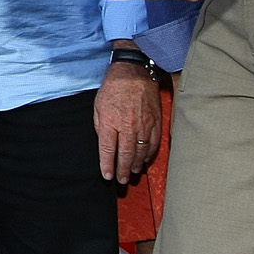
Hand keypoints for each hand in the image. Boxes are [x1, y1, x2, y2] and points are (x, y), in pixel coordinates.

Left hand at [95, 59, 162, 183]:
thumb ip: (100, 127)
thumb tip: (105, 145)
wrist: (134, 73)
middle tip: (121, 181)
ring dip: (136, 165)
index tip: (107, 176)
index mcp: (110, 122)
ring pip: (141, 152)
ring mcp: (144, 125)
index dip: (107, 166)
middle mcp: (128, 126)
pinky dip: (149, 155)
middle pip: (125, 155)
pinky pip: (153, 144)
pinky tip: (144, 161)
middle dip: (123, 171)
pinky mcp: (155, 122)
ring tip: (132, 173)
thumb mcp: (98, 107)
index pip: (108, 150)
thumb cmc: (113, 89)